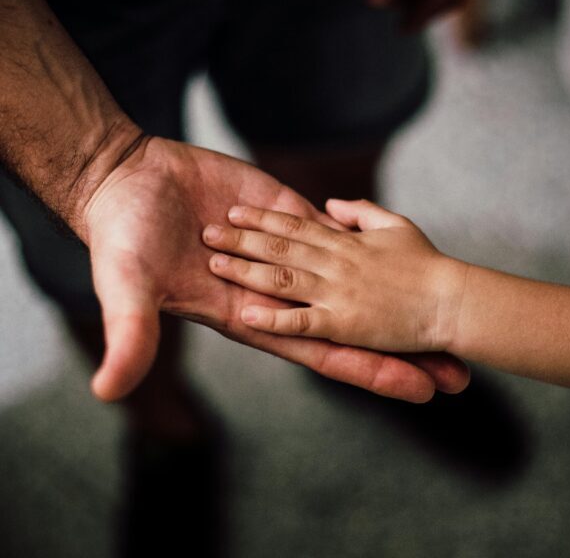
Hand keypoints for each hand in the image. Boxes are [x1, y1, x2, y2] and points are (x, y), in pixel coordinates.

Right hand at [83, 140, 468, 402]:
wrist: (127, 182)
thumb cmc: (122, 240)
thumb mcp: (127, 289)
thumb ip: (129, 336)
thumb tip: (109, 391)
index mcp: (251, 316)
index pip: (323, 352)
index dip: (370, 372)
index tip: (419, 389)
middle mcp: (276, 290)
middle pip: (351, 324)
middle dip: (399, 348)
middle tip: (456, 373)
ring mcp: (285, 251)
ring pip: (352, 278)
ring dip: (395, 295)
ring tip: (445, 310)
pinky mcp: (285, 211)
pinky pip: (334, 230)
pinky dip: (367, 240)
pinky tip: (405, 252)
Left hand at [203, 199, 468, 353]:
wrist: (453, 301)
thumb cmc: (428, 264)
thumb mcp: (396, 225)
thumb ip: (361, 212)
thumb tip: (331, 204)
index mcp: (346, 242)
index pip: (295, 225)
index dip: (262, 217)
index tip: (235, 210)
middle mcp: (335, 264)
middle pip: (279, 248)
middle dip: (241, 239)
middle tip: (207, 232)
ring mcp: (337, 294)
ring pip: (282, 278)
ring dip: (246, 270)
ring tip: (215, 263)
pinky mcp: (343, 325)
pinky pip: (301, 322)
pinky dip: (274, 318)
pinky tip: (246, 314)